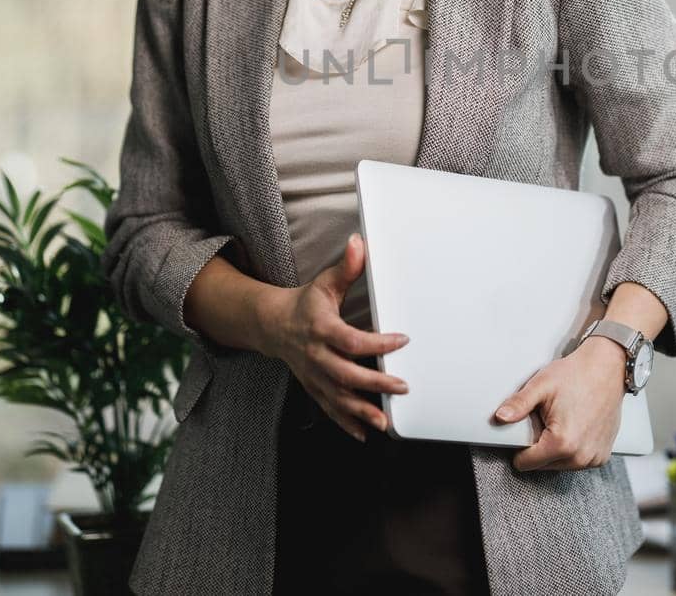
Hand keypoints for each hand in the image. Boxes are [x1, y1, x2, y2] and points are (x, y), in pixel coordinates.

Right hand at [266, 232, 409, 441]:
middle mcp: (317, 356)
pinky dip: (346, 423)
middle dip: (374, 383)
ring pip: (338, 398)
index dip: (376, 344)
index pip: (351, 340)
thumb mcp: (325, 283)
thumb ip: (347, 267)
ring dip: (361, 411)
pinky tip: (365, 433)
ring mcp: (314, 375)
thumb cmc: (306, 304)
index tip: (402, 341)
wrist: (273, 325)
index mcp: (322, 328)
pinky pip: (330, 409)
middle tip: (401, 387)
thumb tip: (359, 243)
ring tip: (384, 421)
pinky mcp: (314, 387)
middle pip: (346, 374)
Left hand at [493, 335, 628, 470]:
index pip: (526, 463)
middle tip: (547, 420)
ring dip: (556, 449)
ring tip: (562, 422)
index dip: (520, 446)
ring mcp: (593, 458)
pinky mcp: (602, 456)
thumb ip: (518, 404)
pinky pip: (578, 462)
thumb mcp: (541, 386)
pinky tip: (575, 427)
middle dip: (540, 446)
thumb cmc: (577, 375)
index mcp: (562, 443)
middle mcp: (580, 456)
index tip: (528, 429)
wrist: (607, 368)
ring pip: (560, 465)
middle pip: (543, 466)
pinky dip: (573, 449)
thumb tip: (500, 417)